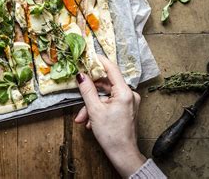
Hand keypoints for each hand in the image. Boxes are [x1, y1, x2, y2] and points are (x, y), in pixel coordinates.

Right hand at [74, 55, 145, 176]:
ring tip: (82, 118)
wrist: (123, 154)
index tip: (89, 55)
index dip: (99, 60)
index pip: (111, 69)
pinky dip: (99, 110)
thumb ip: (87, 90)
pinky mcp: (126, 109)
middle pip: (106, 84)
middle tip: (78, 93)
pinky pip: (110, 103)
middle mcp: (130, 95)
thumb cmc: (111, 134)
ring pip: (106, 96)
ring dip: (92, 105)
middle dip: (90, 93)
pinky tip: (91, 121)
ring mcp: (129, 102)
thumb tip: (80, 75)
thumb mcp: (94, 110)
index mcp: (125, 92)